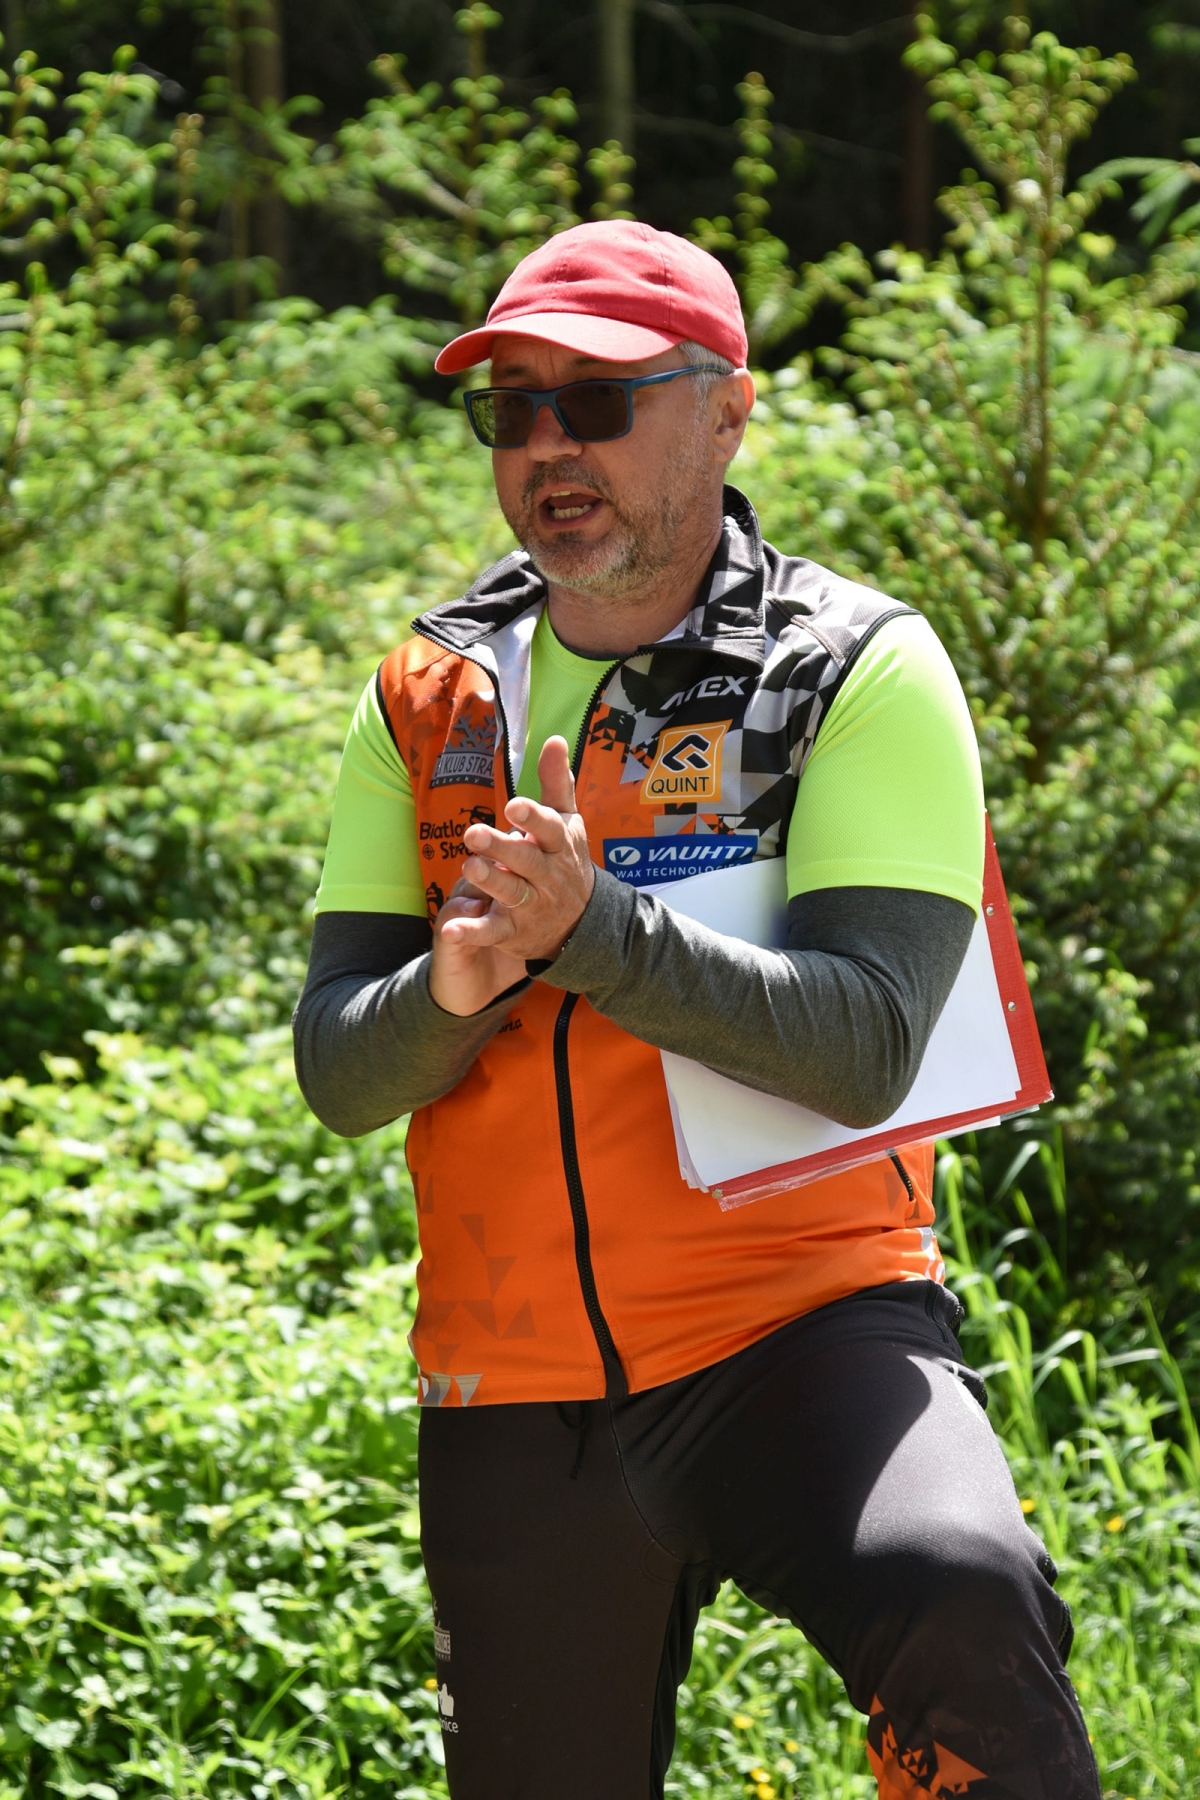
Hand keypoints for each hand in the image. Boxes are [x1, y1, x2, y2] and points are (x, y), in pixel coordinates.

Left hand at [428, 736, 595, 1015]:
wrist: (583, 922)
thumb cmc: (566, 859)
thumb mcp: (567, 821)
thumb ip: (556, 782)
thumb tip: (554, 739)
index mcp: (559, 846)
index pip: (549, 830)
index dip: (532, 819)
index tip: (513, 806)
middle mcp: (548, 876)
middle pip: (526, 861)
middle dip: (501, 848)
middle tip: (473, 834)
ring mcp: (532, 905)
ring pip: (511, 893)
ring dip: (490, 882)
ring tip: (469, 867)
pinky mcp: (514, 931)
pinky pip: (491, 931)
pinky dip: (471, 932)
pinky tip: (449, 929)